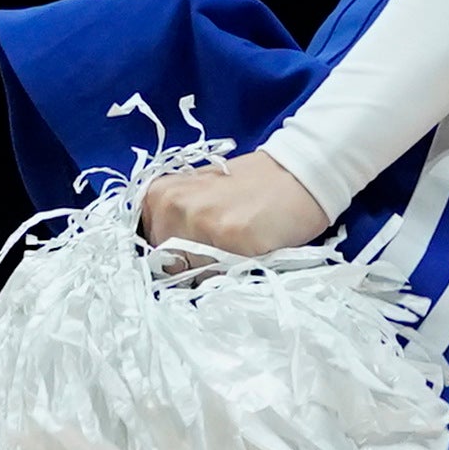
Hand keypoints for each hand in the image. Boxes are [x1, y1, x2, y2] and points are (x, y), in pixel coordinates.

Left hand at [142, 153, 331, 264]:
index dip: (173, 255)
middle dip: (194, 263)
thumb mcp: (198, 192)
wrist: (299, 173)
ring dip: (216, 268)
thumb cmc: (250, 186)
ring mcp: (200, 221)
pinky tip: (253, 245)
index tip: (198, 243)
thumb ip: (174, 220)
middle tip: (225, 239)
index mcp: (158, 195)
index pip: (148, 251)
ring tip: (239, 241)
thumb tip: (162, 263)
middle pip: (169, 266)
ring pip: (194, 274)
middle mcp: (172, 205)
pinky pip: (221, 276)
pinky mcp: (230, 238)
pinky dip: (237, 269)